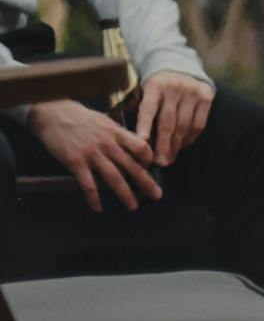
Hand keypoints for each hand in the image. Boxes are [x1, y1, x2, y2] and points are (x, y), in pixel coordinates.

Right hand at [28, 99, 160, 212]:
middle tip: (156, 195)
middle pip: (132, 166)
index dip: (148, 158)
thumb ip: (118, 134)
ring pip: (114, 178)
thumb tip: (134, 146)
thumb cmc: (79, 117)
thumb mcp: (104, 121)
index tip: (149, 167)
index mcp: (116, 133)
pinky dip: (93, 198)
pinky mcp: (75, 162)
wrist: (50, 113)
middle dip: (146, 183)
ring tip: (133, 206)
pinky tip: (97, 207)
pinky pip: (88, 184)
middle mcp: (107, 144)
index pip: (141, 147)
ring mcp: (91, 154)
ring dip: (125, 194)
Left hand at [136, 72, 213, 165]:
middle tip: (160, 161)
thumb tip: (141, 140)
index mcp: (154, 84)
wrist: (179, 65)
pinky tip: (184, 145)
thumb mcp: (147, 90)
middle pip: (168, 122)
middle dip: (163, 144)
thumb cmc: (158, 85)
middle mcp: (174, 87)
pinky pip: (198, 124)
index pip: (149, 108)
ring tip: (170, 157)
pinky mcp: (206, 96)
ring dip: (177, 145)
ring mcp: (192, 92)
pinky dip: (191, 138)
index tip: (142, 142)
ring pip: (184, 126)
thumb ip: (144, 109)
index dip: (145, 126)